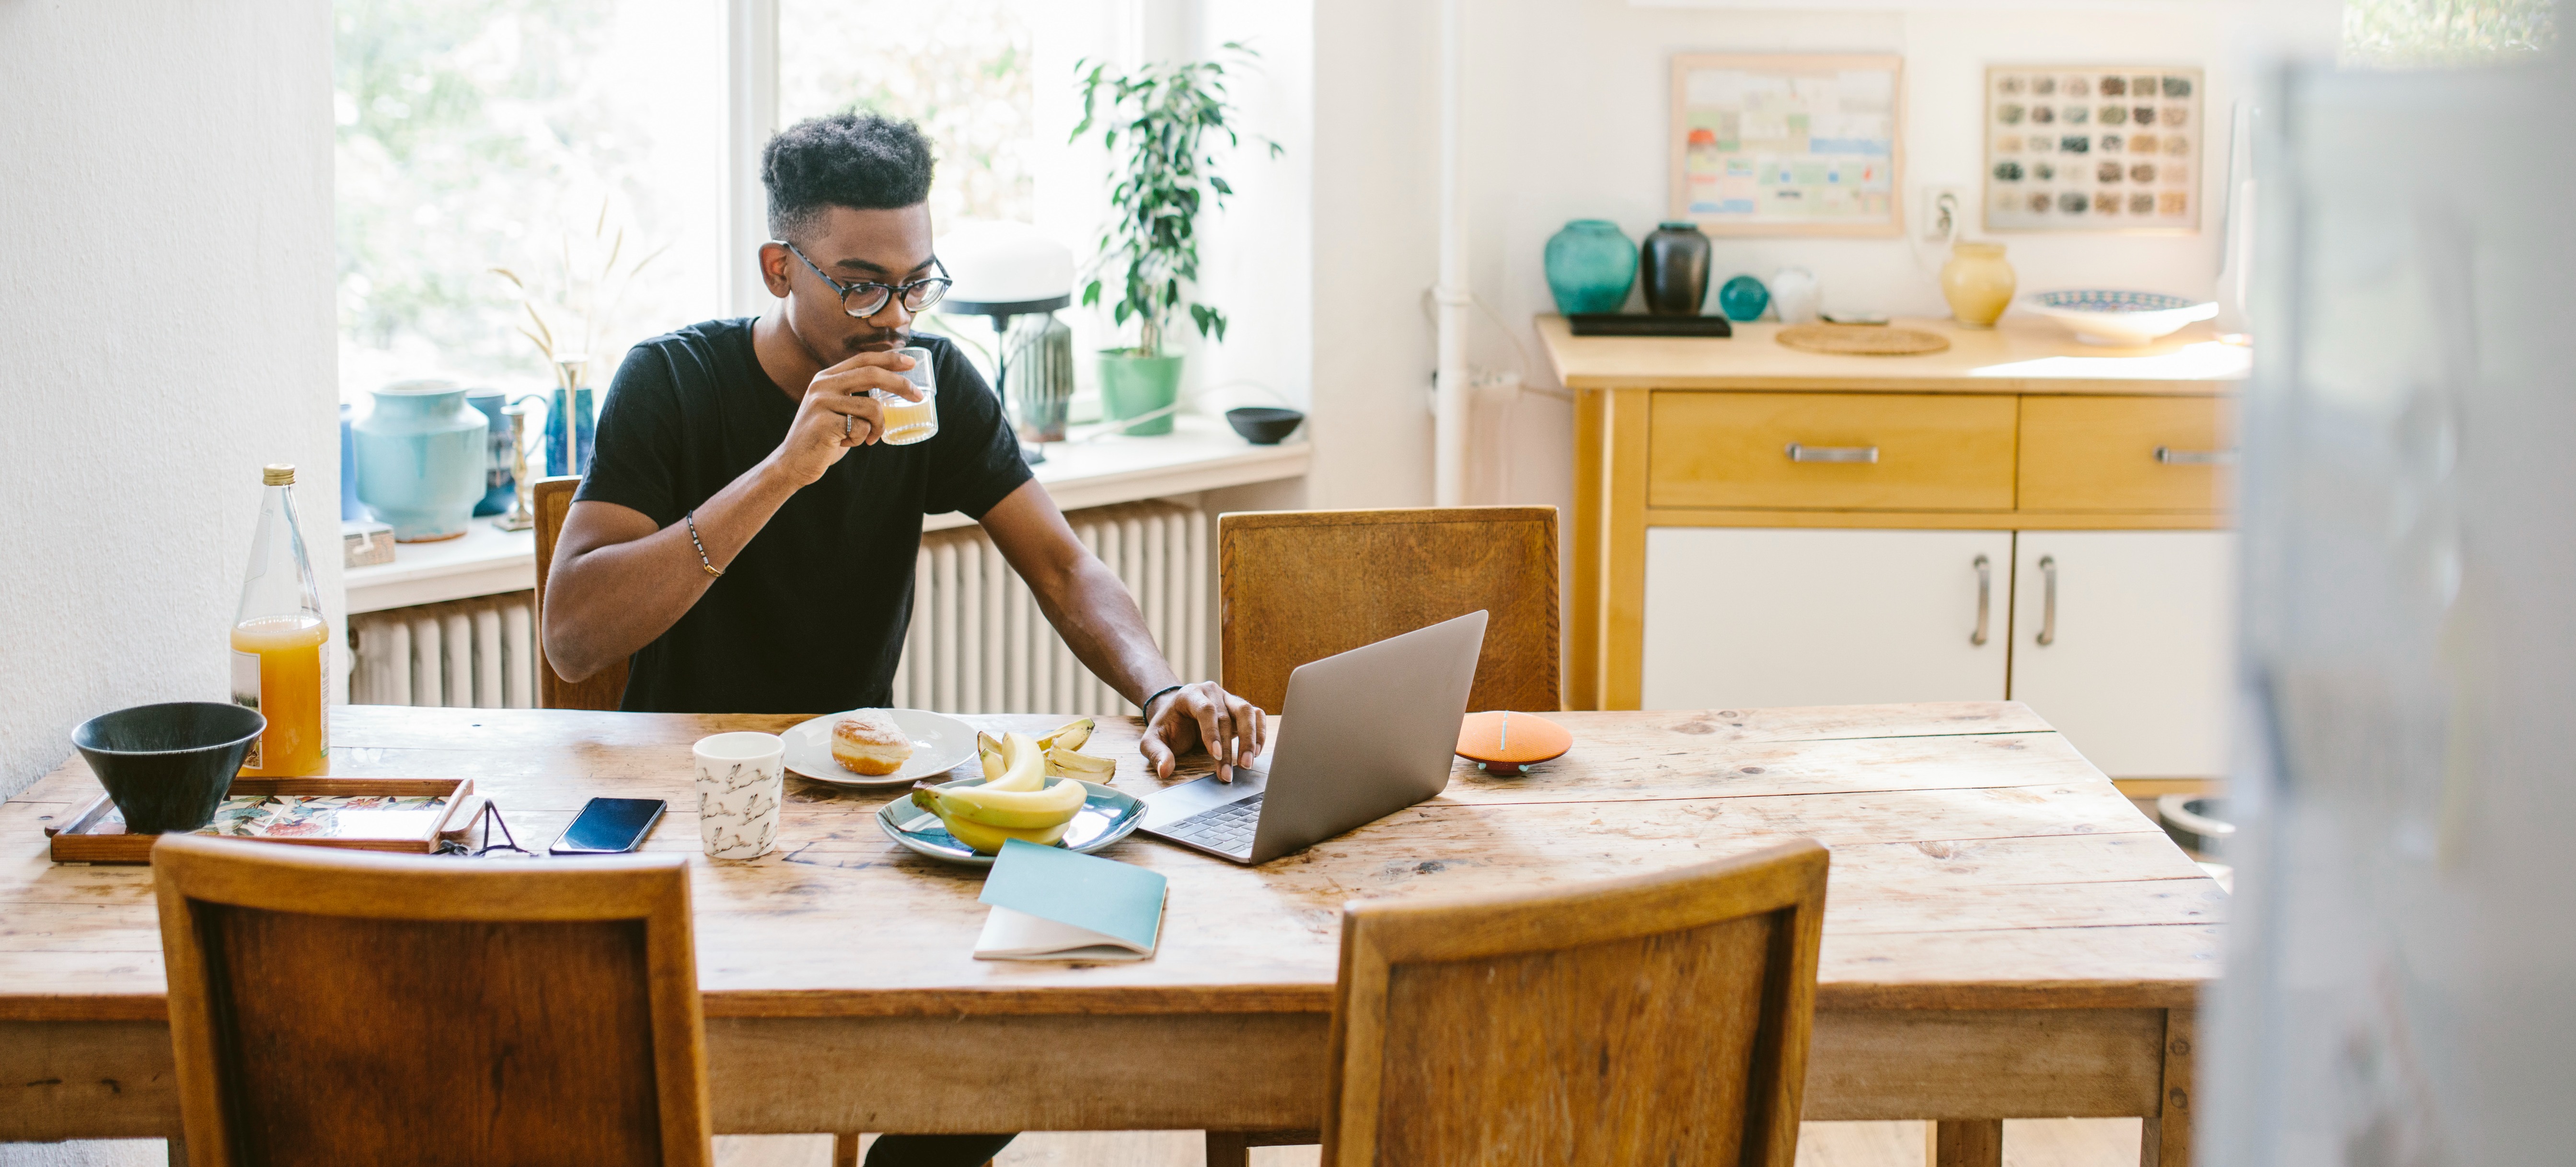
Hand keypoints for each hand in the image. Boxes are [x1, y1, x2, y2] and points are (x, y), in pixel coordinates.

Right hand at [764, 349, 924, 485]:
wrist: (793, 464)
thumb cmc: (823, 438)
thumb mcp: (837, 409)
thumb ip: (855, 396)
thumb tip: (893, 388)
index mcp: (826, 378)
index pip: (862, 359)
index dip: (889, 359)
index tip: (911, 362)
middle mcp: (822, 385)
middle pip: (872, 375)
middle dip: (900, 384)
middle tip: (918, 396)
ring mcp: (821, 402)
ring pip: (872, 407)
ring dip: (878, 427)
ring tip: (868, 438)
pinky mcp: (824, 423)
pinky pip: (862, 428)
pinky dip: (862, 440)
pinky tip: (846, 444)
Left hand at [1138, 681, 1265, 782]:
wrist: (1177, 715)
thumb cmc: (1167, 728)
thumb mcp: (1153, 740)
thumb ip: (1156, 753)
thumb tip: (1165, 771)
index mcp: (1190, 694)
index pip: (1206, 710)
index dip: (1211, 732)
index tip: (1214, 755)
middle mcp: (1212, 692)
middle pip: (1227, 715)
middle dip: (1229, 747)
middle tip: (1228, 774)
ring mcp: (1228, 698)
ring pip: (1247, 711)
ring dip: (1250, 738)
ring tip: (1247, 764)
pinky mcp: (1239, 708)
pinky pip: (1257, 715)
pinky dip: (1260, 733)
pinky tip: (1256, 752)